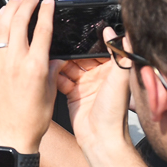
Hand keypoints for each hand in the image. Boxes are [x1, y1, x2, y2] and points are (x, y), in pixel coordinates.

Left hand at [0, 0, 65, 152]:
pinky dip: (0, 25)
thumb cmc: (33, 120)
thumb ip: (53, 70)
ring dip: (10, 9)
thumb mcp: (51, 92)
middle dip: (27, 4)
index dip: (46, 12)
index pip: (42, 30)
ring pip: (2, 27)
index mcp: (36, 67)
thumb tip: (55, 57)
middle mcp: (16, 61)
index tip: (48, 2)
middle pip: (20, 21)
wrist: (10, 136)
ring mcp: (0, 63)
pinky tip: (4, 20)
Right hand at [57, 31, 132, 152]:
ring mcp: (84, 85)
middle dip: (70, 49)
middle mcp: (98, 76)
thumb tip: (113, 32)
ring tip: (50, 53)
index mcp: (111, 71)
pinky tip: (48, 69)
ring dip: (60, 61)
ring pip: (69, 66)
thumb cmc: (114, 111)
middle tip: (58, 39)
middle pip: (81, 56)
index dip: (88, 40)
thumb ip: (117, 54)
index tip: (77, 28)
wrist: (101, 139)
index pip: (99, 49)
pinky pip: (61, 79)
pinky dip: (54, 75)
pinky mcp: (72, 94)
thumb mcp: (118, 79)